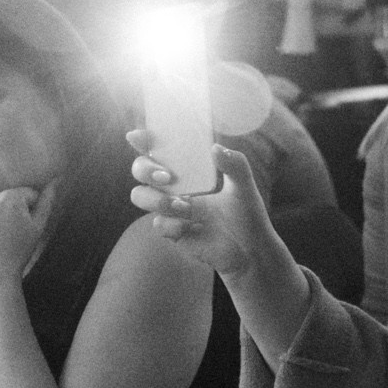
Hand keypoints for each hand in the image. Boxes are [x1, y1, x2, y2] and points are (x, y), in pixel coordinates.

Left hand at [0, 187, 53, 288]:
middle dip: (12, 209)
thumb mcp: (38, 227)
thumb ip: (46, 202)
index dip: (31, 209)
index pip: (28, 194)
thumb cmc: (18, 251)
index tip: (26, 226)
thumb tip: (55, 181)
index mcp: (11, 196)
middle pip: (8, 197)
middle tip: (12, 231)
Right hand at [130, 134, 271, 278]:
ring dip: (155, 198)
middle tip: (166, 176)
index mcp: (190, 170)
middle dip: (145, 168)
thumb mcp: (244, 186)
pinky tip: (191, 227)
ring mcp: (171, 209)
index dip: (144, 141)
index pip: (162, 150)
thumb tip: (215, 148)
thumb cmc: (247, 214)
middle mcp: (176, 186)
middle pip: (141, 170)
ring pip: (141, 196)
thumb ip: (235, 164)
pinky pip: (158, 224)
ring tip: (181, 205)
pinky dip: (171, 223)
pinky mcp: (172, 232)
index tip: (137, 137)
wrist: (250, 250)